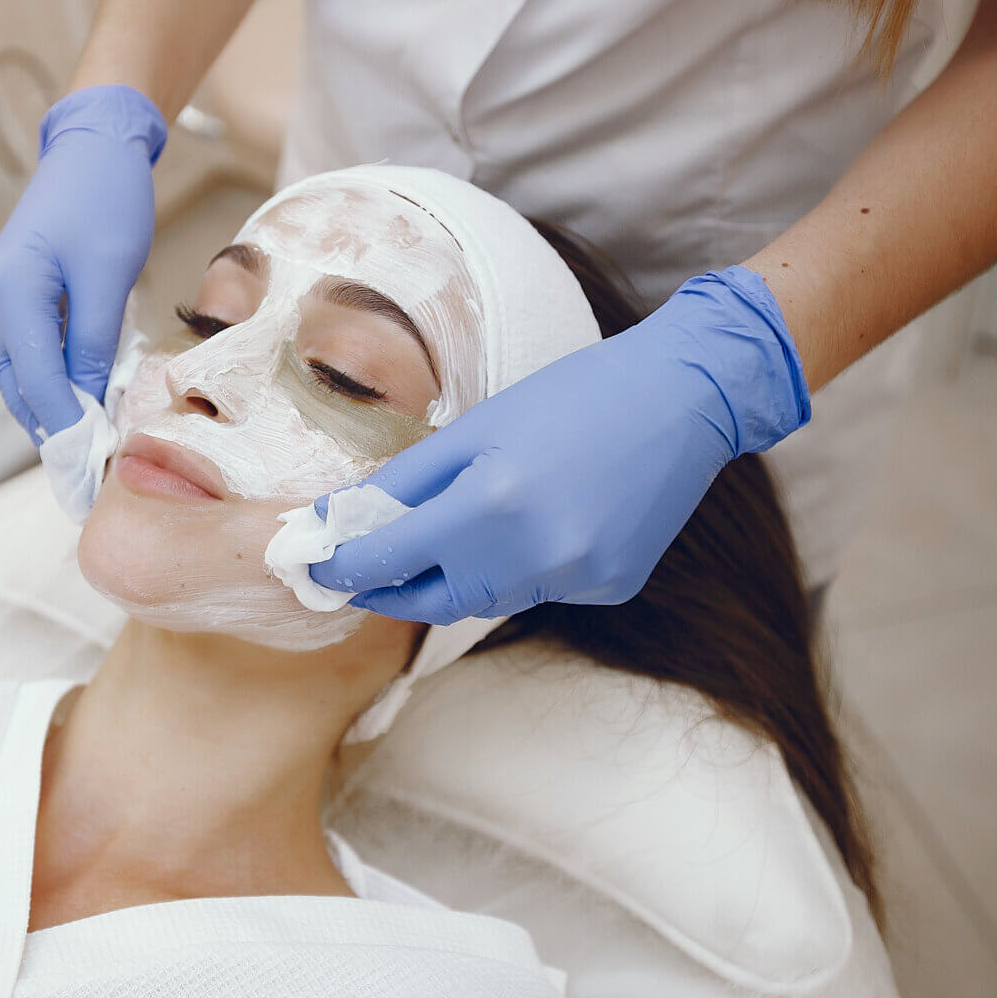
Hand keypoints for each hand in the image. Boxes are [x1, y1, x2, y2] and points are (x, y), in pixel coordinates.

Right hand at [0, 85, 166, 442]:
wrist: (96, 147)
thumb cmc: (107, 200)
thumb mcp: (109, 274)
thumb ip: (92, 342)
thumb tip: (87, 403)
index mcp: (9, 291)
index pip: (36, 382)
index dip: (65, 428)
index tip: (91, 469)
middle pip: (20, 385)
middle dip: (54, 429)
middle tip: (89, 474)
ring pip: (22, 374)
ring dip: (54, 408)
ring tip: (90, 446)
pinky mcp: (14, 295)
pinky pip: (32, 352)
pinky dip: (55, 380)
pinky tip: (85, 401)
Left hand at [307, 267, 810, 622]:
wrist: (685, 398)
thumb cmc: (574, 397)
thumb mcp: (476, 427)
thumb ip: (404, 483)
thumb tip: (339, 519)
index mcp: (491, 505)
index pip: (390, 559)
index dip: (344, 567)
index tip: (311, 569)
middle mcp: (534, 557)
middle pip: (435, 600)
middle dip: (390, 590)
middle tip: (356, 576)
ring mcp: (577, 580)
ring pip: (488, 598)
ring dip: (457, 577)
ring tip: (450, 536)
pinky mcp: (610, 588)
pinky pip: (541, 589)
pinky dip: (521, 567)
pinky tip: (541, 523)